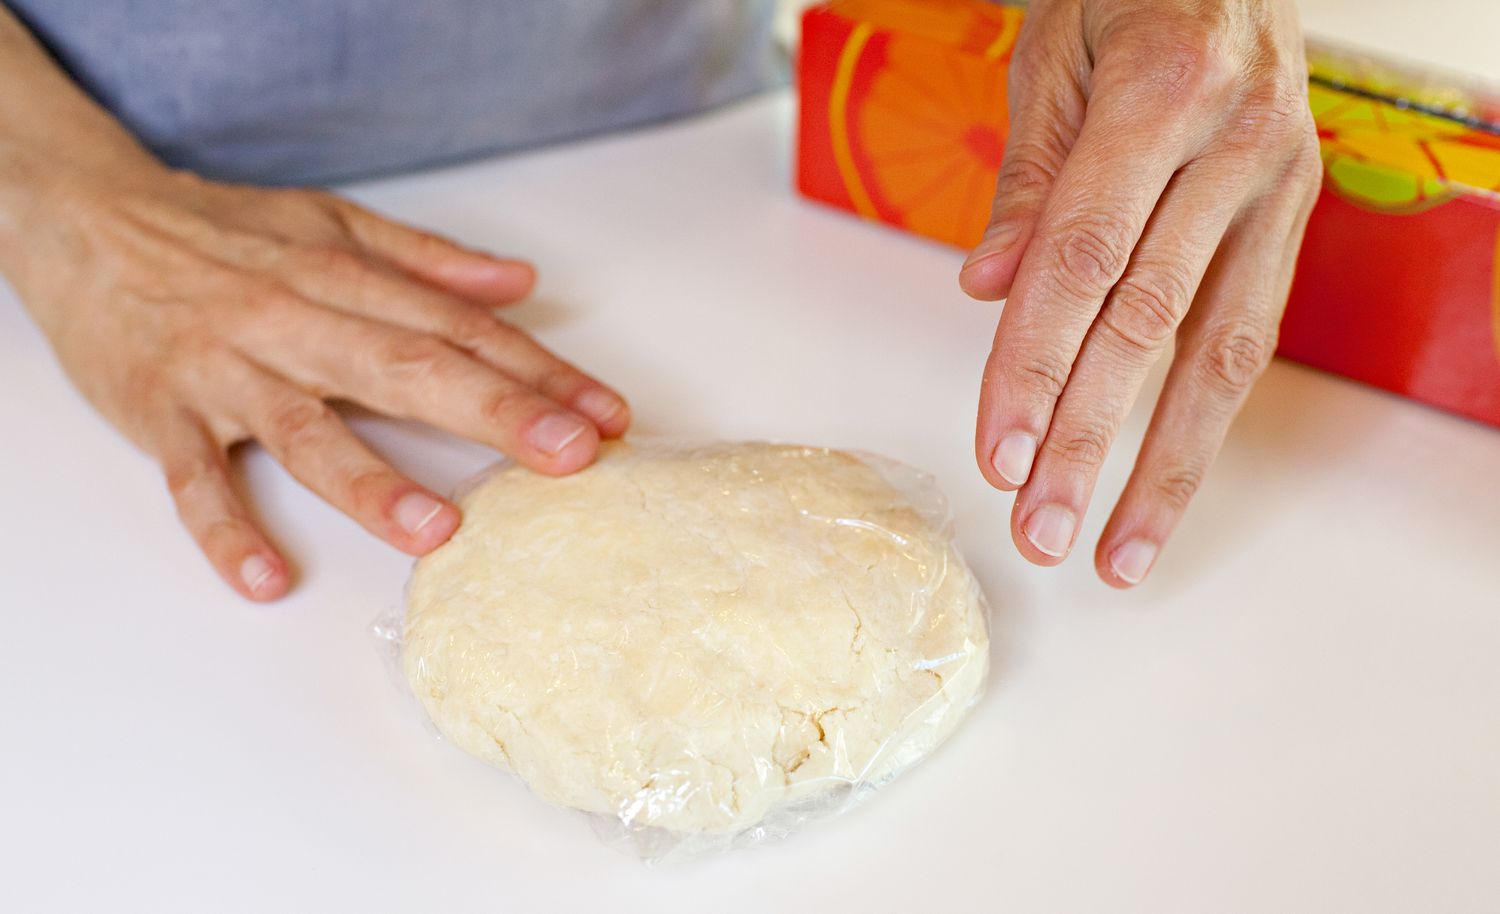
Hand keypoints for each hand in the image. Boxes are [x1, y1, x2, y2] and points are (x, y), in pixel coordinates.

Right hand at [8, 162, 628, 600]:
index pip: (460, 329)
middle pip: (407, 370)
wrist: (87, 217)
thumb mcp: (331, 224)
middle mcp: (295, 324)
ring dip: (372, 481)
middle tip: (570, 456)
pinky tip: (266, 575)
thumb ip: (427, 260)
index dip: (539, 372)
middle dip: (495, 414)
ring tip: (438, 530)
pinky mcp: (164, 414)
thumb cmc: (222, 230)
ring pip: (306, 430)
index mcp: (345, 281)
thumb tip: (519, 283)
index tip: (603, 414)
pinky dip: (226, 528)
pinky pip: (195, 480)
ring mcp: (228, 372)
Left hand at [959, 0, 1320, 586]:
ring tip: (1118, 551)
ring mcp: (1281, 181)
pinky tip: (1168, 480)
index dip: (1039, 366)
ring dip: (1167, 464)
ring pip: (1222, 349)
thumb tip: (989, 293)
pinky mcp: (1297, 210)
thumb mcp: (1048, 54)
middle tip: (1042, 528)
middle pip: (1150, 322)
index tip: (1001, 453)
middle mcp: (1237, 144)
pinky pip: (1251, 328)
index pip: (1085, 261)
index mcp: (1164, 92)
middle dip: (1091, 440)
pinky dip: (1207, 413)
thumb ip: (1027, 180)